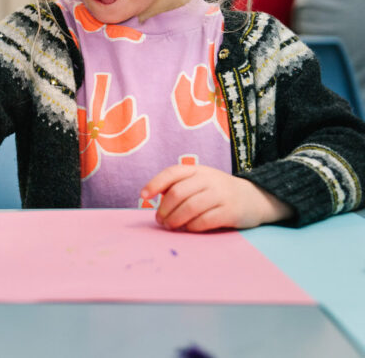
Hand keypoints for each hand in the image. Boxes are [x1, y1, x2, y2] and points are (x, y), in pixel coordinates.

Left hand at [141, 164, 293, 231]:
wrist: (256, 198)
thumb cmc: (218, 192)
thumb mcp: (200, 181)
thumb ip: (179, 186)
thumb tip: (153, 199)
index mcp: (197, 170)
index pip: (172, 173)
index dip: (155, 183)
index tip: (143, 196)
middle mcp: (209, 179)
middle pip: (178, 193)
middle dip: (164, 209)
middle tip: (160, 220)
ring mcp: (221, 195)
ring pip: (190, 208)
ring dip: (175, 220)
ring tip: (170, 226)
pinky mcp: (230, 211)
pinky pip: (205, 220)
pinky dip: (192, 227)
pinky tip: (188, 229)